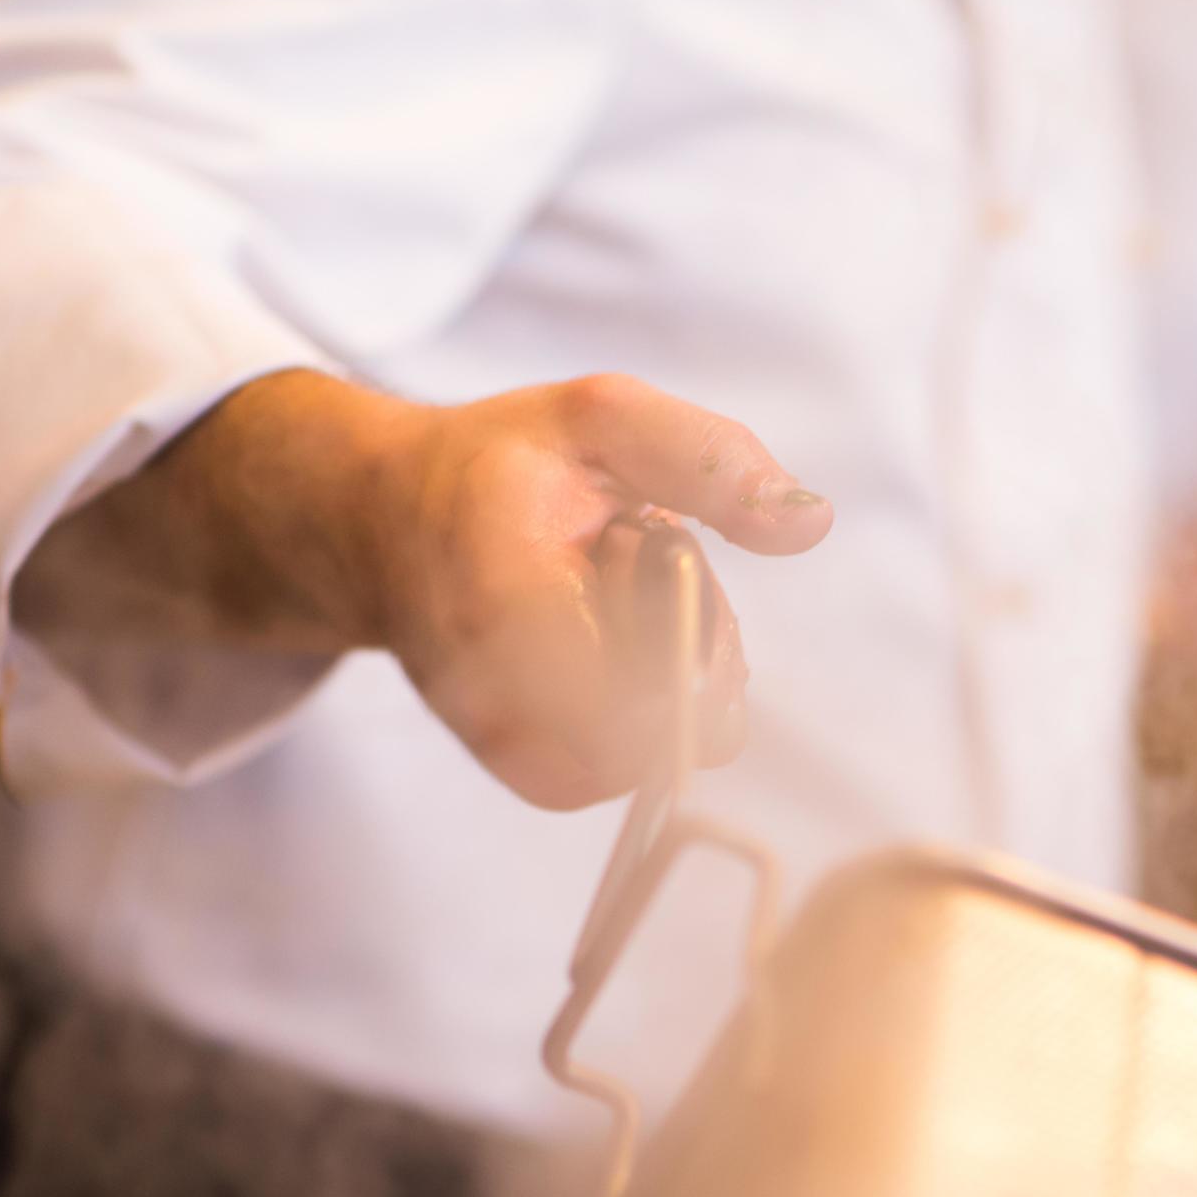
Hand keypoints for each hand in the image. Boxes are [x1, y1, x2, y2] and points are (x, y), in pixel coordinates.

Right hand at [353, 374, 830, 808]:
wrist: (384, 525)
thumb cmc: (496, 468)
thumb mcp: (598, 418)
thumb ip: (705, 458)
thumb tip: (811, 521)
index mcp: (507, 605)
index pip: (649, 686)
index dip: (691, 626)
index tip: (654, 547)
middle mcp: (501, 699)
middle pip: (676, 718)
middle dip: (694, 641)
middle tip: (636, 561)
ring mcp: (517, 751)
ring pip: (668, 748)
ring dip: (675, 673)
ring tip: (611, 597)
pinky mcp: (538, 778)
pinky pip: (645, 762)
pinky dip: (651, 705)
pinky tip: (606, 642)